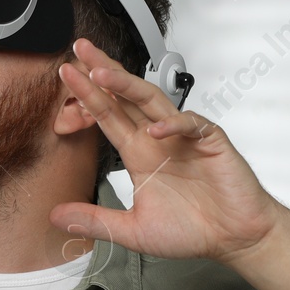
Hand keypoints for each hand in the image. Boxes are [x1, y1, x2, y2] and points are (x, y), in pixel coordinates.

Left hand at [51, 38, 289, 264]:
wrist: (234, 239)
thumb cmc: (192, 230)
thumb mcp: (133, 230)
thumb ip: (96, 221)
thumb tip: (55, 217)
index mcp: (139, 152)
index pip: (107, 115)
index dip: (87, 94)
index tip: (67, 73)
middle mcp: (158, 138)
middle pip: (125, 96)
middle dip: (103, 71)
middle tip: (81, 50)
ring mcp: (183, 137)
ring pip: (153, 101)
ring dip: (128, 86)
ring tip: (103, 74)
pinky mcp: (211, 142)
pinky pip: (191, 125)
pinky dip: (174, 125)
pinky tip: (156, 129)